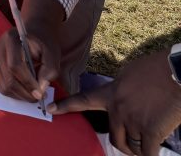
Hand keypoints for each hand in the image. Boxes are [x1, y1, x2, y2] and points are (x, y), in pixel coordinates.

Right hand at [0, 24, 59, 104]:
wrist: (34, 31)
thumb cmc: (43, 42)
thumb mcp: (52, 53)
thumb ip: (50, 70)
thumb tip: (40, 89)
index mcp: (12, 39)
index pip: (15, 66)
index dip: (27, 83)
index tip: (40, 94)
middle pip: (8, 79)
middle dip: (25, 93)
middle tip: (40, 96)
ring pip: (4, 86)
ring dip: (20, 95)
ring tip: (34, 93)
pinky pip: (2, 86)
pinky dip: (15, 93)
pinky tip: (26, 89)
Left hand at [49, 50, 180, 155]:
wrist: (175, 73)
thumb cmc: (157, 71)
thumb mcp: (129, 75)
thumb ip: (121, 91)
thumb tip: (122, 103)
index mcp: (111, 92)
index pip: (83, 100)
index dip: (66, 106)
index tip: (50, 109)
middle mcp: (118, 108)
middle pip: (114, 137)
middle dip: (125, 143)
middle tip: (136, 141)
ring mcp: (132, 120)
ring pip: (131, 146)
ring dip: (139, 148)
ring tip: (149, 139)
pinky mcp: (150, 131)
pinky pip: (147, 153)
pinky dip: (151, 153)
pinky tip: (156, 145)